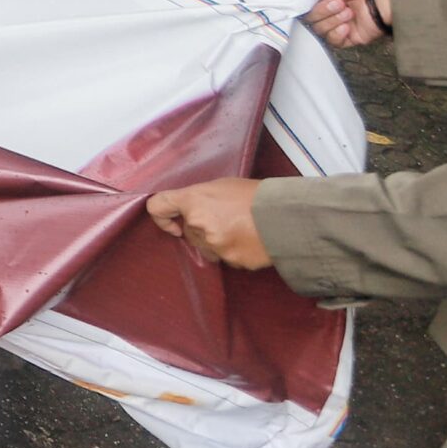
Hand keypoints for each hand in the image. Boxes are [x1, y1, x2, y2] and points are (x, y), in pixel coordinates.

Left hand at [146, 178, 270, 269]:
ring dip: (217, 242)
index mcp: (194, 201)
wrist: (287, 216)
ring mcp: (214, 246)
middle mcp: (198, 225)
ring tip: (242, 229)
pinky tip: (250, 240)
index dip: (161, 216)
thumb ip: (201, 199)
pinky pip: (225, 258)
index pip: (158, 207)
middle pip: (188, 232)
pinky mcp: (230, 261)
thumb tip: (192, 211)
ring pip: (206, 248)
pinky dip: (234, 252)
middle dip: (201, 229)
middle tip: (226, 219)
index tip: (172, 223)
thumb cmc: (256, 195)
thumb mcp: (223, 186)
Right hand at [303, 0, 389, 47]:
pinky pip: (332, 42)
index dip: (305, 5)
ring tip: (349, 11)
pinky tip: (348, 25)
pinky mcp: (348, 37)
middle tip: (339, 2)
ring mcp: (338, 24)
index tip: (311, 0)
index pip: (302, 6)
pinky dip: (338, 33)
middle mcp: (328, 9)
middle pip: (309, 19)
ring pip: (319, 31)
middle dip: (322, 11)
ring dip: (332, 20)